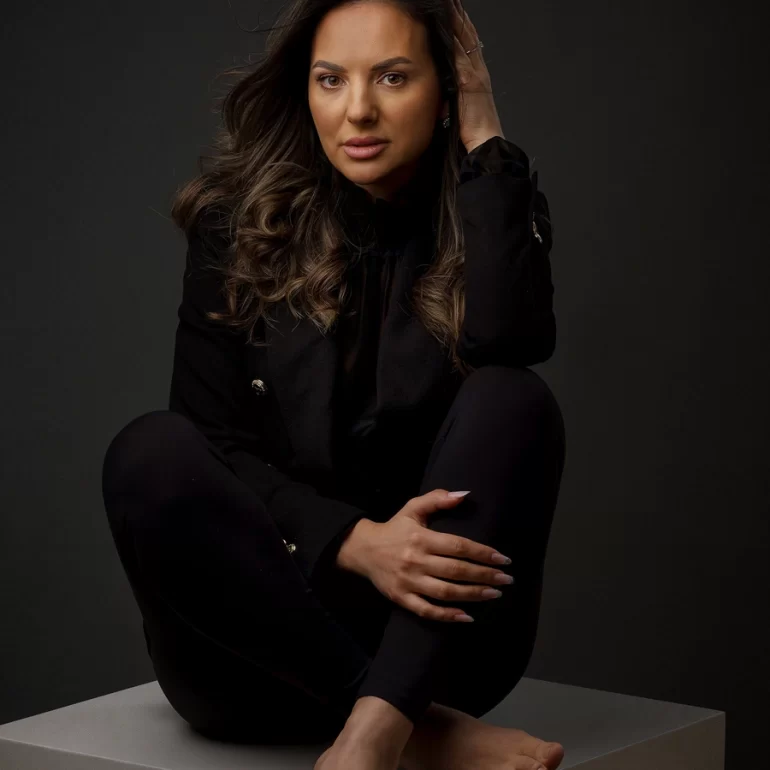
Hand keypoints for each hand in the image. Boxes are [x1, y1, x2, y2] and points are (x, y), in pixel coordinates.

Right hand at [349, 489, 514, 622]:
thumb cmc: (394, 528)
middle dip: (485, 576)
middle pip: (456, 570)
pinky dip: (448, 616)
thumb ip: (437, 500)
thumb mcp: (413, 508)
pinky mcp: (401, 598)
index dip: (483, 553)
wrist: (362, 549)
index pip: (458, 546)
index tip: (503, 559)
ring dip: (473, 595)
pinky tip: (467, 617)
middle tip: (506, 579)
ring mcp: (409, 581)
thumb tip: (464, 495)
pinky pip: (427, 610)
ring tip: (494, 594)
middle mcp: (416, 560)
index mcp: (421, 537)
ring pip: (446, 592)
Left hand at [449, 0, 504, 152]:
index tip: (450, 8)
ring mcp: (475, 73)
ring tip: (450, 2)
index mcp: (473, 75)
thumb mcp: (458, 108)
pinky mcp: (469, 82)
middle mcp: (476, 69)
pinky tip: (449, 23)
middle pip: (466, 33)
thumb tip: (439, 92)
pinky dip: (456, 37)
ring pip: (465, 38)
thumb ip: (450, 94)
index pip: (465, 42)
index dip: (459, 23)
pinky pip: (461, 54)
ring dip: (457, 18)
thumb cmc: (471, 132)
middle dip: (458, 14)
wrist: (485, 144)